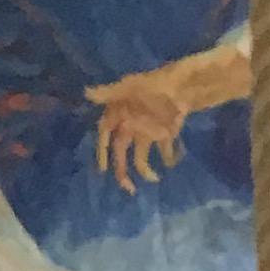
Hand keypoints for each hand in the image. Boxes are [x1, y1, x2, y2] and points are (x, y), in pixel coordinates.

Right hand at [88, 68, 190, 191]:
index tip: (103, 169)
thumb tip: (86, 92)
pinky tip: (171, 164)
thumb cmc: (154, 84)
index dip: (102, 151)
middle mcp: (131, 126)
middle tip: (126, 186)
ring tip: (153, 179)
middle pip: (121, 152)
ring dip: (145, 170)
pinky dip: (168, 159)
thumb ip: (110, 92)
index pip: (105, 135)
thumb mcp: (131, 87)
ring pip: (141, 157)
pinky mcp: (164, 135)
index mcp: (120, 114)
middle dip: (122, 169)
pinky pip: (164, 152)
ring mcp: (147, 132)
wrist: (183, 85)